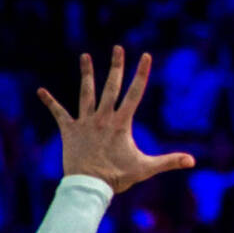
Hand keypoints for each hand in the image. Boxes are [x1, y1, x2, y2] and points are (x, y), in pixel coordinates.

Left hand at [38, 46, 194, 193]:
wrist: (89, 184)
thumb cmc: (118, 176)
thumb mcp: (146, 168)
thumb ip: (169, 161)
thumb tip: (192, 161)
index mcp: (121, 123)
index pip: (135, 93)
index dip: (141, 74)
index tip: (145, 56)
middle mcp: (103, 117)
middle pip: (111, 86)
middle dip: (116, 66)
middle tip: (118, 48)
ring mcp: (85, 122)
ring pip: (86, 93)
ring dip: (87, 74)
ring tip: (85, 56)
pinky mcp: (69, 130)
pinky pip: (59, 113)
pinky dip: (50, 102)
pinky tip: (40, 91)